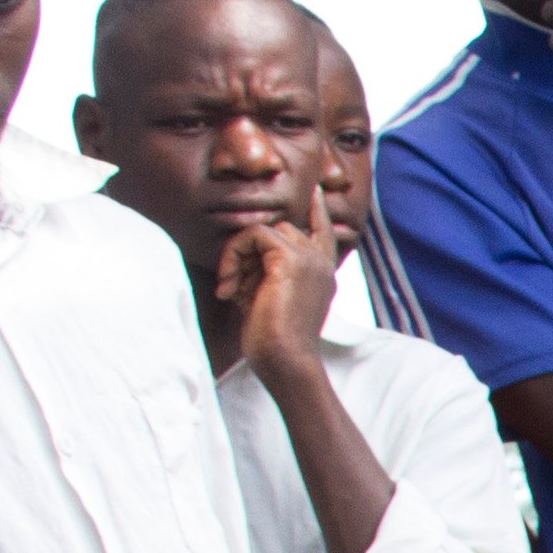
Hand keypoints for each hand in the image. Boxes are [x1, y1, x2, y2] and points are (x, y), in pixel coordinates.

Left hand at [213, 212, 339, 382]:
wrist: (285, 361)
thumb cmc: (273, 342)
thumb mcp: (268, 299)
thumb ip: (262, 272)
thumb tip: (241, 252)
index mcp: (322, 275)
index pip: (324, 232)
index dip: (318, 211)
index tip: (316, 191)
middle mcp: (321, 264)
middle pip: (282, 230)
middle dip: (250, 251)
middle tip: (233, 286)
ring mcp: (309, 259)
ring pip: (265, 230)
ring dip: (238, 254)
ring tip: (229, 287)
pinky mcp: (291, 259)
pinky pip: (254, 234)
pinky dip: (234, 255)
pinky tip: (228, 285)